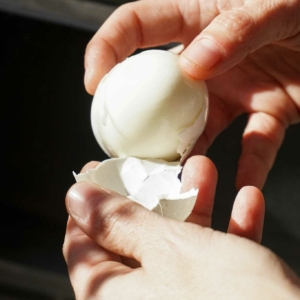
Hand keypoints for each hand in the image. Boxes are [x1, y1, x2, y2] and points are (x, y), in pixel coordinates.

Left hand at [63, 156, 299, 298]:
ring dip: (195, 203)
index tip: (99, 172)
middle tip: (156, 164)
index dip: (89, 203)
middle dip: (152, 195)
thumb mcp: (167, 250)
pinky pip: (213, 260)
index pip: (81, 242)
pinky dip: (229, 230)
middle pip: (133, 237)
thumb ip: (118, 222)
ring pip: (177, 243)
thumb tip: (77, 198)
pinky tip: (248, 201)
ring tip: (205, 169)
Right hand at [84, 0, 299, 188]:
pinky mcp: (262, 112)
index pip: (135, 27)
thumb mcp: (275, 5)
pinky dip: (247, 168)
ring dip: (188, 154)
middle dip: (138, 120)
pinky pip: (251, 146)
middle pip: (157, 92)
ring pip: (198, 128)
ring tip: (177, 178)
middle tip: (129, 149)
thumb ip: (235, 29)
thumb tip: (193, 62)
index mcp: (198, 21)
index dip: (107, 50)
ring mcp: (232, 91)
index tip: (95, 83)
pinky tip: (240, 185)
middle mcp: (207, 62)